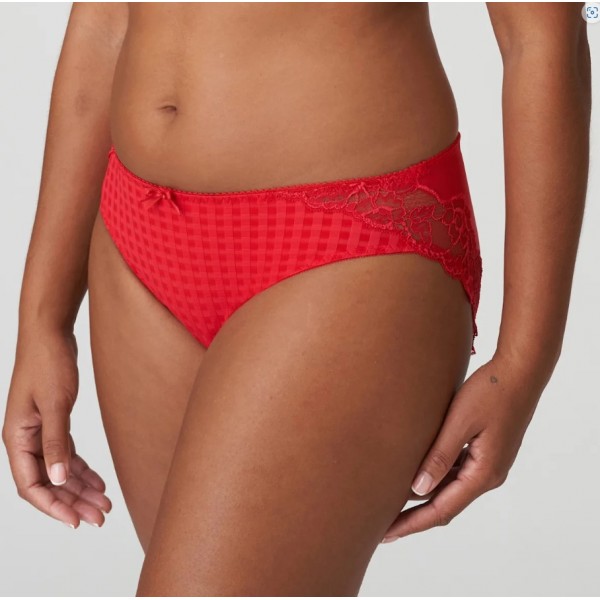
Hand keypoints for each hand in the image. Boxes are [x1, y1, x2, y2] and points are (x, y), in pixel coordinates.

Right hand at [2, 328, 111, 527]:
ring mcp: (38, 431)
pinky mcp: (53, 422)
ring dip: (80, 488)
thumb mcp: (55, 404)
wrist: (51, 334)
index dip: (53, 506)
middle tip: (100, 516)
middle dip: (73, 501)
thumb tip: (56, 480)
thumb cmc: (49, 363)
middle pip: (48, 482)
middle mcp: (25, 439)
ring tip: (104, 503)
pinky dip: (81, 468)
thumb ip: (56, 442)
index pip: (31, 486)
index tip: (76, 522)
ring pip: (58, 470)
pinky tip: (98, 480)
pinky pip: (65, 454)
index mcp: (17, 438)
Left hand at [381, 351, 546, 541]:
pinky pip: (456, 472)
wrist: (520, 372)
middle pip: (445, 504)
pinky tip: (416, 474)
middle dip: (414, 516)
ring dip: (424, 497)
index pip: (441, 509)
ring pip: (450, 488)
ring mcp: (488, 464)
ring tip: (393, 501)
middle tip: (383, 525)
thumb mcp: (460, 422)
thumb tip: (419, 489)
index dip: (413, 523)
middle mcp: (487, 475)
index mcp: (483, 473)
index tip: (388, 533)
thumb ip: (439, 456)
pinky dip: (435, 477)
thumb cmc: (491, 392)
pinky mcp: (484, 451)